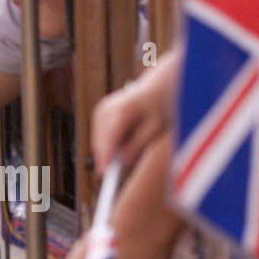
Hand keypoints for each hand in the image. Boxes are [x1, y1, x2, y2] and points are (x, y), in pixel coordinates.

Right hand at [91, 48, 180, 173]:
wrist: (159, 85)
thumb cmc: (161, 107)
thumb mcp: (156, 128)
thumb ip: (139, 144)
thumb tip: (123, 160)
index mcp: (123, 110)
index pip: (109, 137)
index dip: (105, 156)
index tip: (104, 173)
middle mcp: (108, 107)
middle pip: (100, 138)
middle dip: (104, 155)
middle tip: (108, 173)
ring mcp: (103, 107)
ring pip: (97, 136)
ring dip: (104, 148)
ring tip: (115, 157)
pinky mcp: (101, 109)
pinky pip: (99, 131)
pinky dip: (105, 141)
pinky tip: (116, 145)